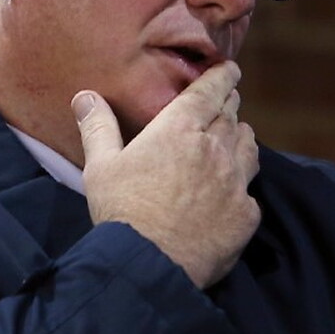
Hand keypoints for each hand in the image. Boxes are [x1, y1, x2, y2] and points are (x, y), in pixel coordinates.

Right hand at [73, 62, 260, 287]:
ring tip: (236, 136)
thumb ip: (98, 127)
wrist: (150, 265)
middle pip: (230, 116)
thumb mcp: (101, 167)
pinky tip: (233, 190)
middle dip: (229, 105)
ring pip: (248, 147)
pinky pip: (249, 190)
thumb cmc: (122, 211)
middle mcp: (214, 148)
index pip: (209, 91)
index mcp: (180, 130)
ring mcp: (235, 181)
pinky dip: (242, 185)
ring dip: (241, 137)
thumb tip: (85, 96)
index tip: (229, 68)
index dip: (222, 77)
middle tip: (228, 100)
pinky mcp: (246, 213)